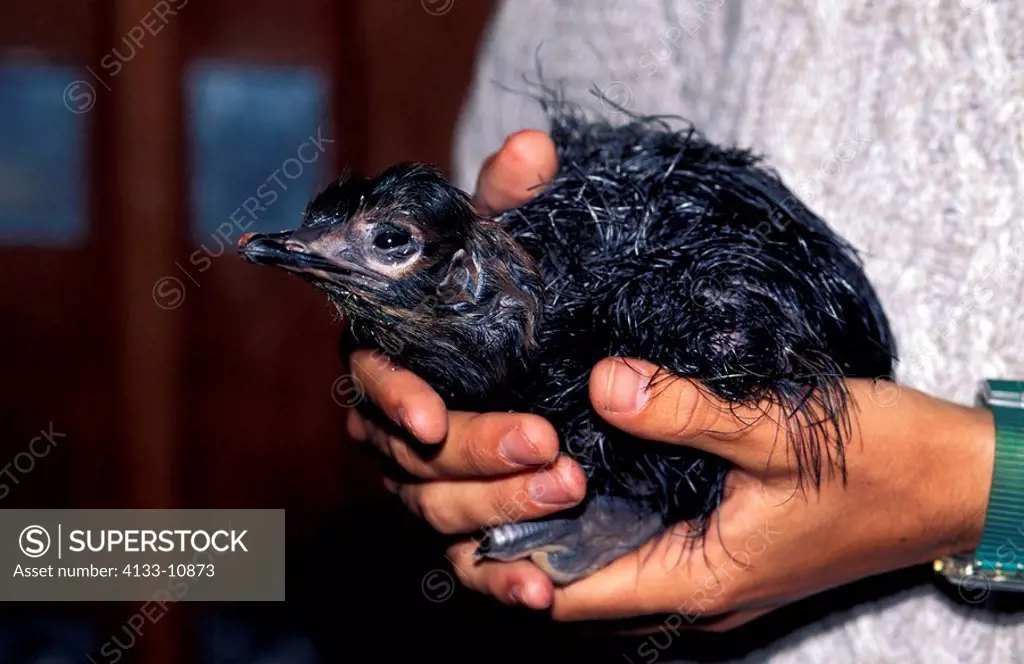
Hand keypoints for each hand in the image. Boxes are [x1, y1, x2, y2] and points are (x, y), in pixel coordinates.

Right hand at [344, 130, 582, 608]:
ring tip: (567, 490)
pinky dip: (500, 578)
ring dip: (498, 506)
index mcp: (389, 351)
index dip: (392, 398)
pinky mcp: (460, 519)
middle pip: (412, 453)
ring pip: (438, 506)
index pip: (370, 377)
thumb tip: (537, 146)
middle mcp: (394, 421)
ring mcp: (422, 478)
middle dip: (477, 453)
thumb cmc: (502, 293)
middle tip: (549, 444)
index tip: (428, 416)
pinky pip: (467, 559)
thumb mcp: (508, 244)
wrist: (525, 351)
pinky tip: (541, 592)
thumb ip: (511, 201)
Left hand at [448, 360, 995, 628]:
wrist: (959, 480)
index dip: (519, 568)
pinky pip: (653, 545)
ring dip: (573, 532)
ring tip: (523, 478)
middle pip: (589, 587)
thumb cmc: (884, 463)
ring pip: (619, 565)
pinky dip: (614, 519)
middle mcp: (703, 589)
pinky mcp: (735, 546)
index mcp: (702, 579)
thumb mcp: (779, 431)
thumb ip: (687, 412)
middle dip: (533, 550)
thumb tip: (604, 384)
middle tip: (486, 489)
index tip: (472, 519)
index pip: (578, 597)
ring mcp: (720, 571)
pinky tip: (596, 471)